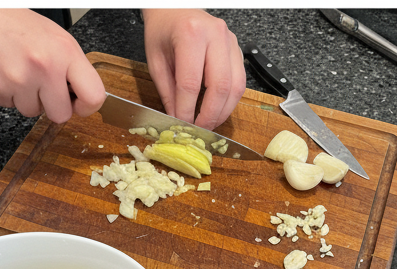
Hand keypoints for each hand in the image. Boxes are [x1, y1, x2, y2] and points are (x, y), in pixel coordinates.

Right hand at [0, 8, 103, 121]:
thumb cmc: (14, 24)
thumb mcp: (55, 38)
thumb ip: (72, 69)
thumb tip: (83, 99)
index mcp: (64, 52)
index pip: (94, 97)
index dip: (86, 106)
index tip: (77, 103)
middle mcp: (44, 66)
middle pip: (61, 115)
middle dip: (52, 105)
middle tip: (40, 84)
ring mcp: (19, 79)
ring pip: (33, 113)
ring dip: (26, 98)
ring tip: (17, 71)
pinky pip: (10, 106)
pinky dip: (6, 94)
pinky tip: (2, 71)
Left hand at [142, 9, 245, 129]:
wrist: (174, 9)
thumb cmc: (163, 30)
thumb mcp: (156, 60)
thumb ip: (168, 91)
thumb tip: (178, 119)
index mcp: (190, 33)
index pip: (191, 82)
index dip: (187, 109)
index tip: (183, 124)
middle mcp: (215, 35)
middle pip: (220, 86)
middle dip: (210, 114)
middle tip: (200, 129)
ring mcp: (230, 42)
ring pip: (236, 88)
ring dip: (223, 111)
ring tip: (210, 122)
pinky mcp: (238, 50)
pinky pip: (240, 83)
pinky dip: (229, 101)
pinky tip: (218, 108)